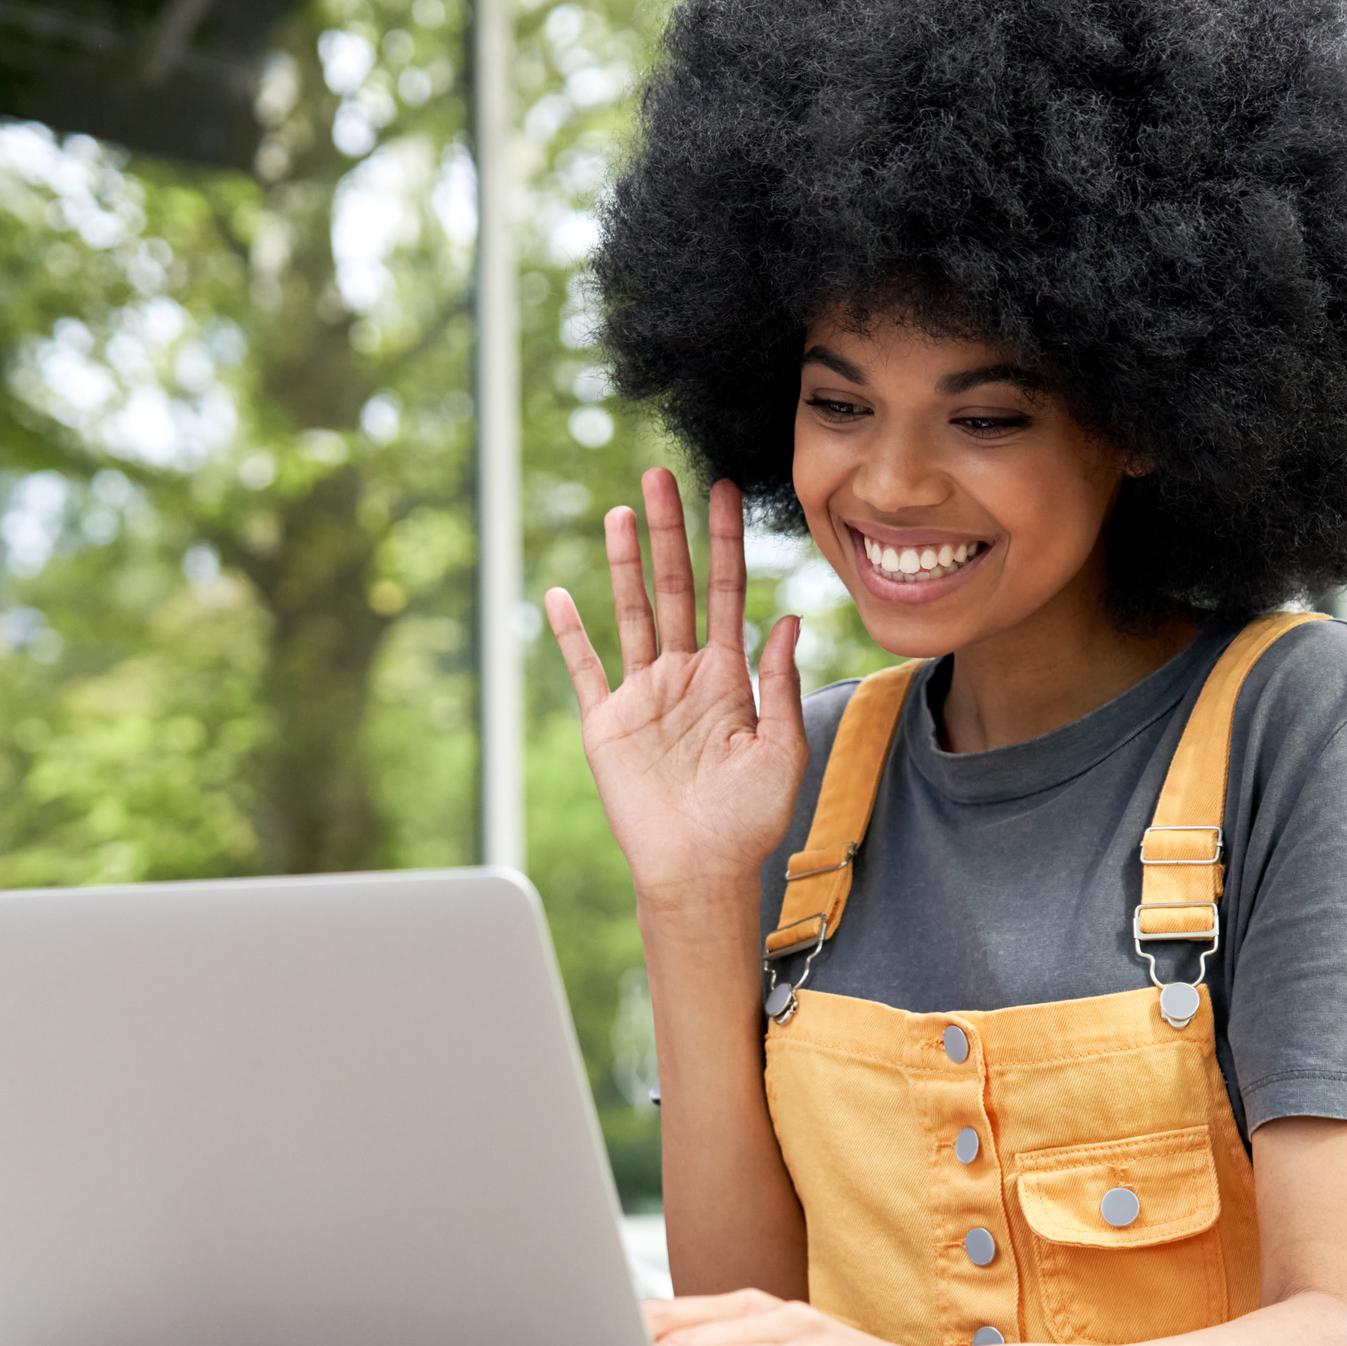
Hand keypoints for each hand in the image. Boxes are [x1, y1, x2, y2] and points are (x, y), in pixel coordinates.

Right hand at [545, 470, 806, 903]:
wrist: (700, 871)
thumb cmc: (749, 820)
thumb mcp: (782, 748)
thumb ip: (779, 683)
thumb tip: (789, 618)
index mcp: (729, 677)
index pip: (728, 593)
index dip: (726, 543)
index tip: (725, 492)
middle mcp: (684, 675)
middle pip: (676, 587)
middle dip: (671, 532)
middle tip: (664, 474)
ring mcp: (643, 695)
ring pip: (632, 613)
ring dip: (625, 564)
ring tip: (623, 512)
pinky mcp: (606, 723)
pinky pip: (584, 670)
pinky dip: (569, 634)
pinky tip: (557, 596)